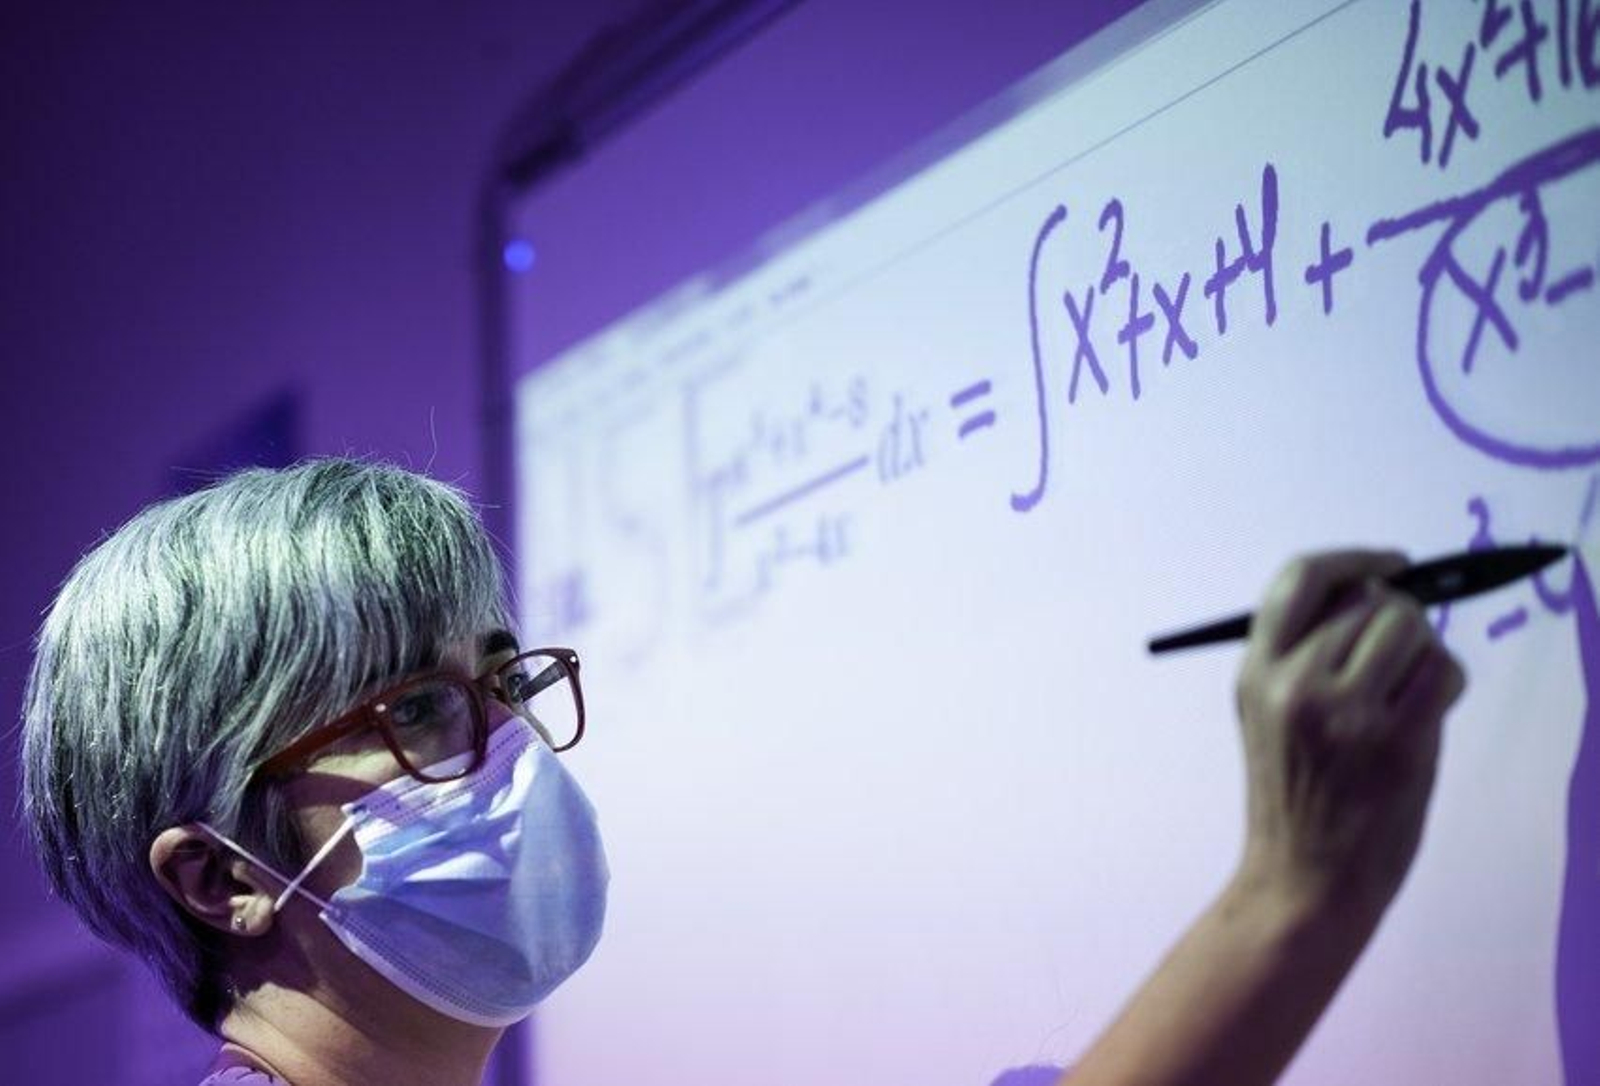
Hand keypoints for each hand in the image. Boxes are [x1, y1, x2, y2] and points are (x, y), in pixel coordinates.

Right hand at [1233, 550, 1466, 922]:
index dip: (1353, 560)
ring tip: (1409, 693)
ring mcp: (1344, 712)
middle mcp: (1293, 682)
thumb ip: (1304, 654)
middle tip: (1397, 663)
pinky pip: (1443, 671)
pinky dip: (1447, 682)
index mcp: (1256, 672)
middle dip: (1397, 620)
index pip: (1300, 579)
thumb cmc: (1293, 797)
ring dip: (1424, 650)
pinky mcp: (1393, 741)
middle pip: (1371, 601)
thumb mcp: (1267, 714)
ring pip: (1410, 627)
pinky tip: (1427, 713)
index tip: (1389, 565)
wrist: (1301, 881)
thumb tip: (1376, 594)